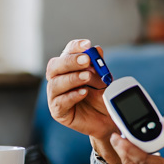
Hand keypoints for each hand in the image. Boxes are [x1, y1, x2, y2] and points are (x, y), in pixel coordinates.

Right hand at [46, 39, 120, 163]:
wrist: (108, 119)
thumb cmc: (102, 96)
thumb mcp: (104, 78)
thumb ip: (99, 66)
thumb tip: (97, 49)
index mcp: (69, 67)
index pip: (67, 52)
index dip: (75, 47)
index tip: (87, 44)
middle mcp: (58, 78)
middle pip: (55, 65)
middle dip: (70, 61)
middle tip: (86, 59)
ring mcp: (56, 95)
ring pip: (55, 83)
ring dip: (72, 78)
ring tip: (87, 77)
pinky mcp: (58, 111)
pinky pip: (60, 102)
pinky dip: (72, 96)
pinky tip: (84, 92)